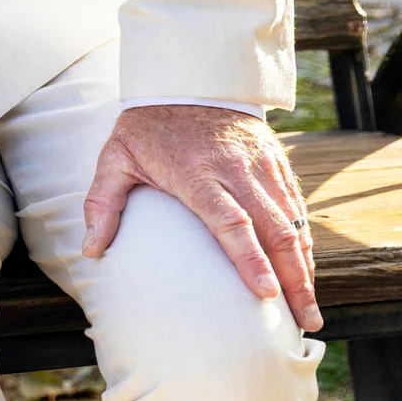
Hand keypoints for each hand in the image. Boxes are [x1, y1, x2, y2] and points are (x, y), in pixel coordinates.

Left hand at [83, 104, 318, 330]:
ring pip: (293, 221)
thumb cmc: (146, 126)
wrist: (186, 78)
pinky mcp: (275, 162)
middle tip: (307, 322)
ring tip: (311, 309)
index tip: (267, 294)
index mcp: (196, 173)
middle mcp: (236, 171)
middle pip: (274, 230)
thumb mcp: (116, 157)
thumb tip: (91, 250)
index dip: (250, 258)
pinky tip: (308, 271)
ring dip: (305, 266)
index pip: (230, 221)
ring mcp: (260, 166)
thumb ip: (103, 202)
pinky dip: (305, 240)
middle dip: (294, 279)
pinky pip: (296, 206)